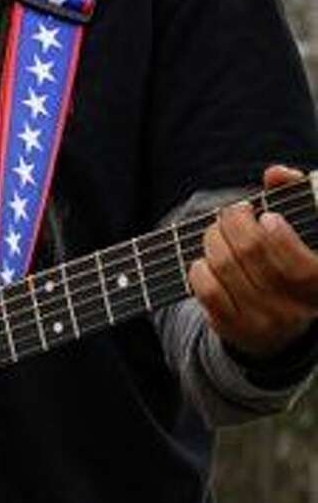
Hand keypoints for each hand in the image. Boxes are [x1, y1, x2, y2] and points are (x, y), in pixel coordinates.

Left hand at [188, 164, 317, 357]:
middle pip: (252, 253)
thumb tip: (276, 173)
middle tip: (233, 212)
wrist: (277, 326)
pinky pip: (208, 290)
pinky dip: (199, 269)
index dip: (280, 239)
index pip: (301, 268)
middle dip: (234, 221)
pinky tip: (204, 261)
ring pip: (225, 267)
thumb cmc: (290, 263)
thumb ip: (295, 196)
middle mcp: (295, 310)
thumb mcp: (302, 233)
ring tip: (216, 231)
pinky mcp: (234, 329)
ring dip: (213, 239)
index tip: (267, 217)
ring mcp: (264, 323)